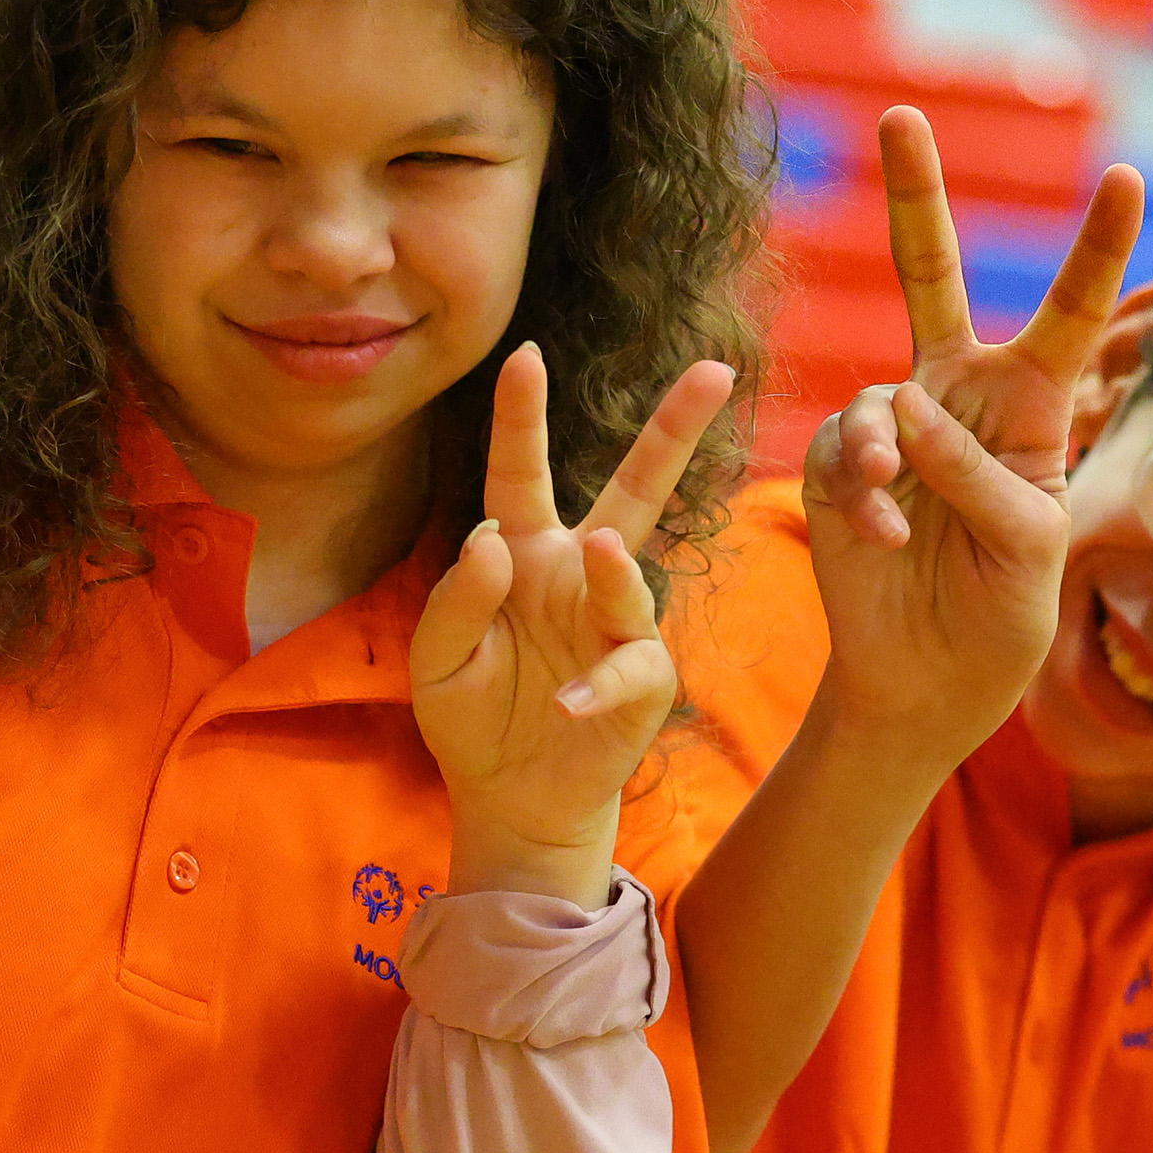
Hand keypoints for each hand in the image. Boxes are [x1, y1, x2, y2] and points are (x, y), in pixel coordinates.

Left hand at [413, 343, 735, 905]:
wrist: (509, 798)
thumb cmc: (471, 714)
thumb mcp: (436, 659)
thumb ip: (454, 599)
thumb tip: (490, 536)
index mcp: (525, 553)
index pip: (521, 473)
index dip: (523, 416)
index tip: (525, 354)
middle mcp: (578, 574)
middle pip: (634, 490)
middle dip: (674, 431)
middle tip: (717, 371)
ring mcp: (616, 624)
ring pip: (631, 575)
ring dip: (614, 566)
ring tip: (598, 550)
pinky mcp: (643, 681)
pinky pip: (629, 668)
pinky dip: (596, 686)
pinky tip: (565, 704)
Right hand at [799, 109, 1142, 748]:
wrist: (925, 685)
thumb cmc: (1001, 620)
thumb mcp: (1029, 551)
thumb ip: (980, 476)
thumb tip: (901, 408)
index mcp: (1033, 409)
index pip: (1069, 314)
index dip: (1094, 248)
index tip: (1126, 176)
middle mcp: (960, 397)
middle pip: (933, 275)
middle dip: (914, 195)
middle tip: (899, 115)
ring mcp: (893, 427)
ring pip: (883, 396)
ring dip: (893, 458)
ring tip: (903, 520)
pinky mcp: (837, 466)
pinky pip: (845, 452)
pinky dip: (865, 495)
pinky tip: (885, 540)